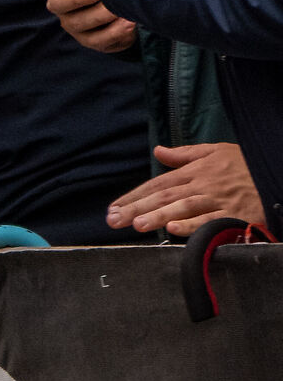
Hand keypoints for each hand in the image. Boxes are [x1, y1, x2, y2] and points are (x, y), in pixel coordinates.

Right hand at [41, 0, 136, 53]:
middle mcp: (62, 2)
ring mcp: (75, 23)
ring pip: (79, 23)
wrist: (130, 4)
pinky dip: (115, 32)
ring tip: (121, 7)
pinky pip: (98, 40)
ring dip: (101, 15)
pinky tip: (130, 22)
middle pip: (59, 3)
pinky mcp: (92, 40)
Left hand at [107, 142, 265, 236]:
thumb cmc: (245, 165)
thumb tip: (158, 151)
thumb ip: (185, 154)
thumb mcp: (215, 151)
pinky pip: (210, 221)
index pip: (158, 184)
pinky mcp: (234, 215)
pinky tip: (174, 229)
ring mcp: (218, 200)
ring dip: (159, 216)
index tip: (114, 207)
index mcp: (195, 170)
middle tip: (114, 220)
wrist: (275, 173)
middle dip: (137, 209)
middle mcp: (203, 184)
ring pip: (183, 208)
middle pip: (165, 197)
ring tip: (137, 225)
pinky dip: (192, 225)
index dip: (135, 196)